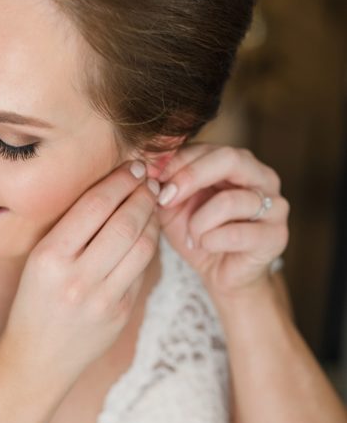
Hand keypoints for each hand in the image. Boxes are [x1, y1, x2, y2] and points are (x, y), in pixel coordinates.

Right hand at [3, 161, 160, 380]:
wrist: (37, 359)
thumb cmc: (35, 301)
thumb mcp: (38, 260)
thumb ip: (71, 229)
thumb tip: (112, 188)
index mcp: (49, 257)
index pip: (95, 206)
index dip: (120, 181)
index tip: (132, 166)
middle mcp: (76, 278)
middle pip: (125, 223)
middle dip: (143, 195)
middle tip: (150, 179)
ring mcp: (102, 299)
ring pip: (142, 247)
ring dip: (152, 220)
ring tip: (152, 204)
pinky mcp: (120, 314)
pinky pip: (142, 271)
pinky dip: (148, 247)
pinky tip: (146, 234)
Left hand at [154, 142, 288, 300]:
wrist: (221, 275)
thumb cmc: (199, 235)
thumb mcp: (174, 206)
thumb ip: (164, 184)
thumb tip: (147, 166)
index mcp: (239, 163)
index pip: (207, 147)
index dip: (175, 162)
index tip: (150, 180)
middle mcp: (263, 177)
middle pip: (229, 158)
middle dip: (190, 177)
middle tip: (165, 199)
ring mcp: (275, 205)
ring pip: (230, 200)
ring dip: (198, 222)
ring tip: (191, 237)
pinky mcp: (276, 236)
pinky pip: (235, 234)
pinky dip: (210, 241)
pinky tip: (204, 247)